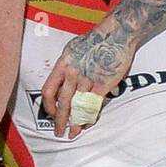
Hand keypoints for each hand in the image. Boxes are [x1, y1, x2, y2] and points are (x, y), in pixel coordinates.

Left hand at [40, 20, 136, 139]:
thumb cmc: (96, 39)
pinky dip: (91, 116)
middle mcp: (73, 74)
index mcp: (63, 65)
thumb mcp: (72, 50)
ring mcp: (89, 80)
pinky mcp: (104, 84)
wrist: (117, 33)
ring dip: (76, 122)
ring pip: (79, 107)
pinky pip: (94, 105)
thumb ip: (67, 66)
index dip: (48, 105)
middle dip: (60, 121)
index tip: (51, 113)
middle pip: (63, 103)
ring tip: (74, 133)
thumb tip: (63, 80)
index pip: (49, 90)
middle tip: (59, 132)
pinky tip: (89, 122)